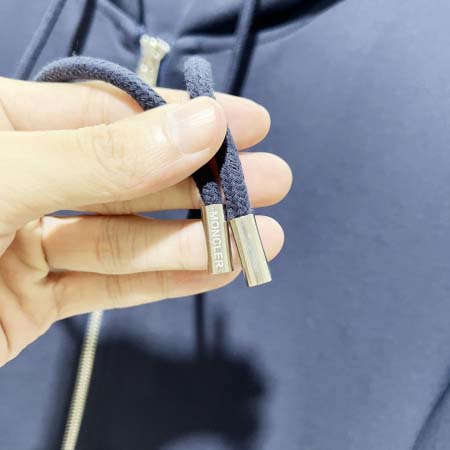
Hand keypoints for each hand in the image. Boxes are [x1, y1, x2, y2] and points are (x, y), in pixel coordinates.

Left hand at [0, 78, 291, 365]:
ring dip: (197, 238)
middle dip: (203, 180)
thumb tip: (197, 127)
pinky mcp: (34, 300)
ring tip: (259, 234)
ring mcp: (25, 242)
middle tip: (268, 180)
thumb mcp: (7, 176)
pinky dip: (164, 279)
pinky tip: (216, 269)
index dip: (181, 115)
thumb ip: (100, 156)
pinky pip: (109, 284)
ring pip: (127, 236)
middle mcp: (21, 178)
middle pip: (130, 176)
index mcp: (3, 126)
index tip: (243, 121)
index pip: (111, 109)